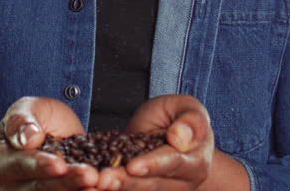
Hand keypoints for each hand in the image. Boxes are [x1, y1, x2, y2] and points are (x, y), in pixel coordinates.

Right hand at [0, 96, 99, 190]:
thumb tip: (27, 138)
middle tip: (90, 175)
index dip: (40, 166)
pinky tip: (106, 187)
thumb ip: (22, 120)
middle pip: (41, 189)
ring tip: (100, 183)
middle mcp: (17, 187)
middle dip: (67, 183)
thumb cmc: (31, 120)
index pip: (20, 166)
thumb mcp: (25, 109)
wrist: (46, 133)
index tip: (59, 164)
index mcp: (1, 164)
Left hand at [93, 95, 215, 190]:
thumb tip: (180, 137)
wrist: (175, 136)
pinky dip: (113, 190)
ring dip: (117, 188)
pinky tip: (93, 187)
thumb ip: (189, 120)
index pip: (173, 163)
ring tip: (96, 184)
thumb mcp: (187, 107)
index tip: (133, 167)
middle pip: (152, 184)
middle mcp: (183, 182)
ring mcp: (165, 190)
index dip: (152, 165)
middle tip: (103, 180)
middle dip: (126, 182)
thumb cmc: (180, 118)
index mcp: (196, 160)